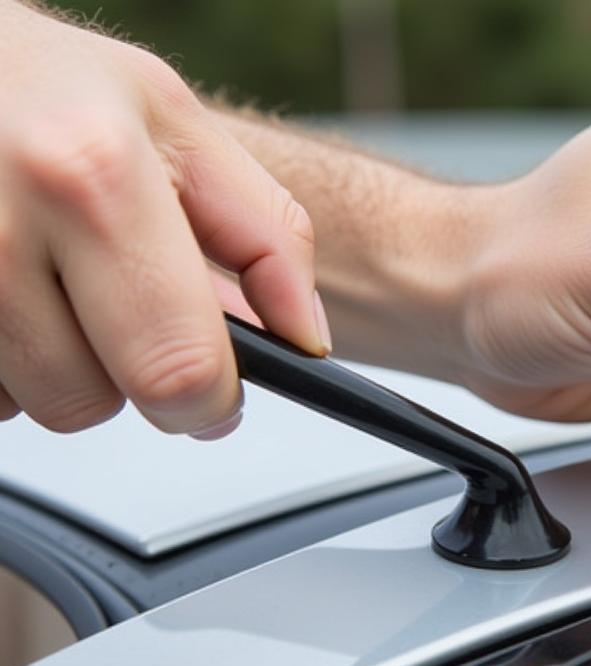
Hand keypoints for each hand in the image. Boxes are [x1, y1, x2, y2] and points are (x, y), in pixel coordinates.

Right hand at [0, 2, 327, 438]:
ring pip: (31, 403)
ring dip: (59, 364)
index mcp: (94, 177)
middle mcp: (1, 223)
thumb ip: (265, 235)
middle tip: (120, 311)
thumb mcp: (174, 126)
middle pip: (92, 403)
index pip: (177, 368)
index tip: (213, 398)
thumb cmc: (43, 83)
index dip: (207, 402)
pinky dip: (6, 360)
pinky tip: (8, 290)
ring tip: (50, 278)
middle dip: (126, 378)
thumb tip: (305, 336)